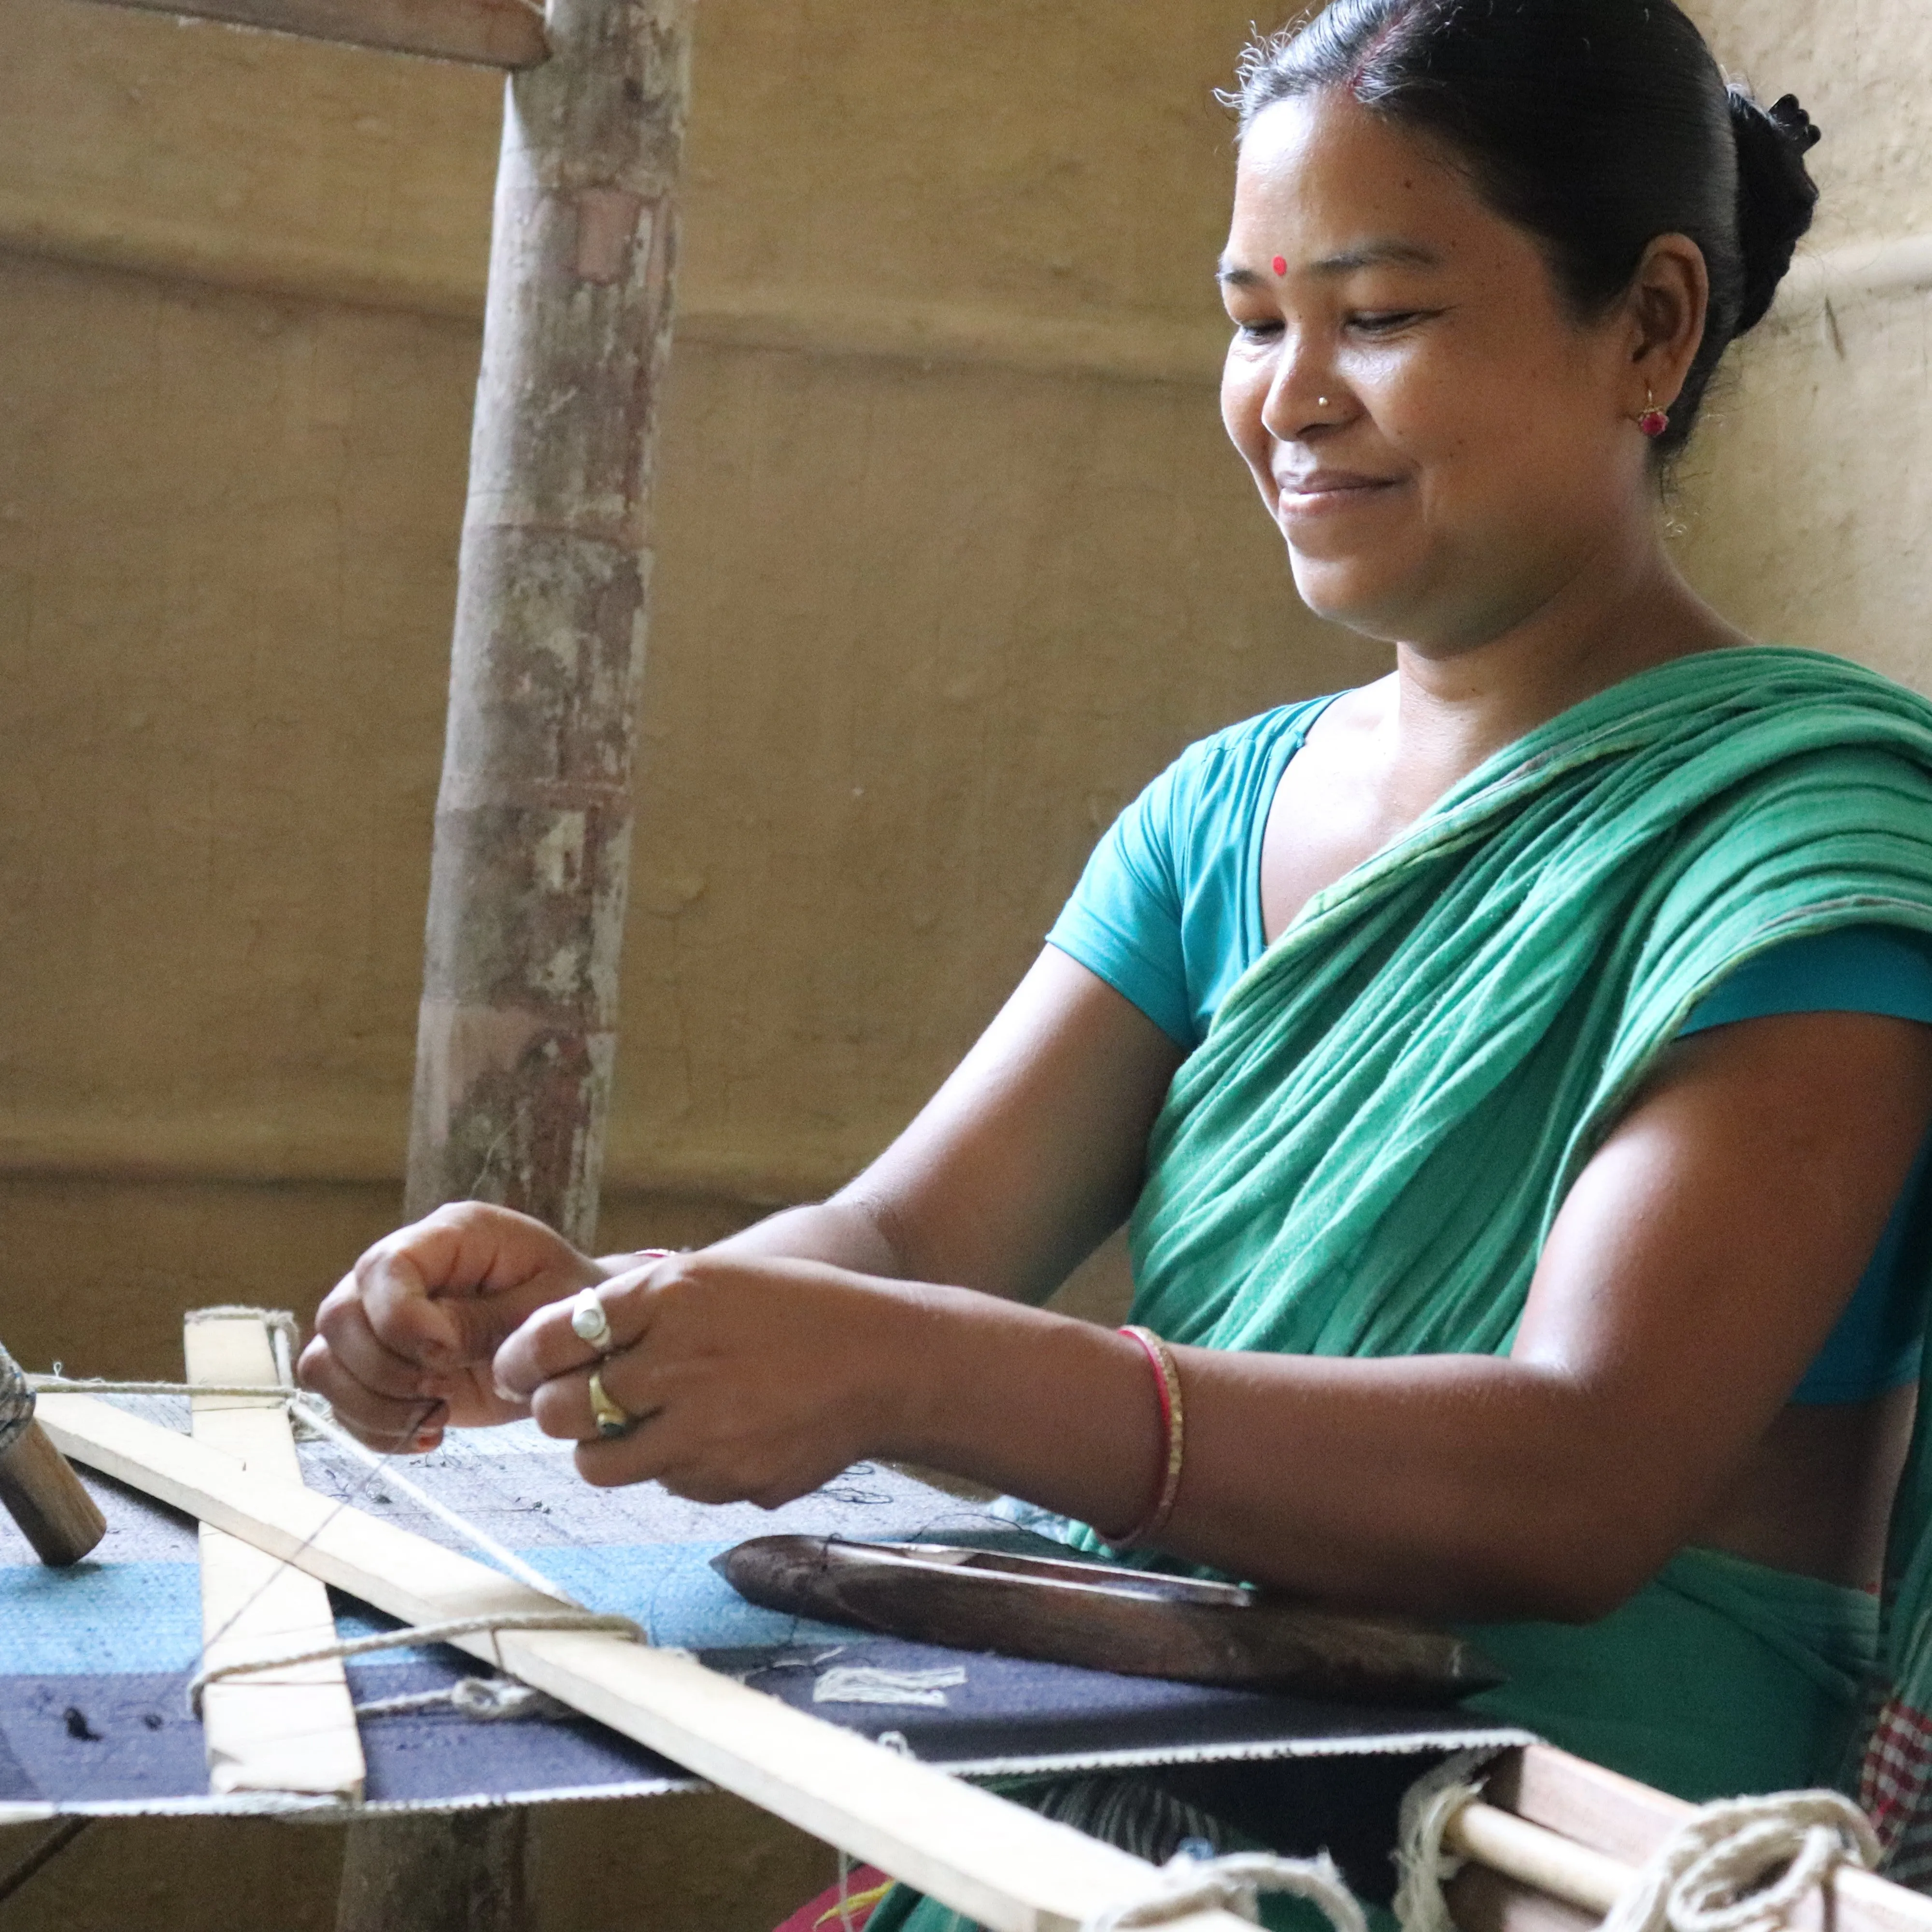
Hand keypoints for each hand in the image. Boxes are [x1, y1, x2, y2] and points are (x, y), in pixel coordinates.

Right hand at [299, 1202, 606, 1451]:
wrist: (578, 1341)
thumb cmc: (570, 1309)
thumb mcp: (549, 1308)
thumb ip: (486, 1320)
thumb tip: (428, 1347)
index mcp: (451, 1236)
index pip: (385, 1266)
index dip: (401, 1320)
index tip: (444, 1358)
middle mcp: (402, 1271)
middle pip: (338, 1314)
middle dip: (382, 1369)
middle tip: (439, 1393)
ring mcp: (381, 1318)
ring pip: (324, 1361)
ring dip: (372, 1405)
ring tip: (436, 1417)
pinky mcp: (380, 1366)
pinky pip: (338, 1401)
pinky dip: (374, 1429)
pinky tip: (429, 1433)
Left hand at [491, 1251, 920, 1505]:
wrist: (884, 1361)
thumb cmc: (792, 1309)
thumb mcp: (710, 1277)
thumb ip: (632, 1307)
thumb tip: (548, 1344)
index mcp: (671, 1299)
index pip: (549, 1339)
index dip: (521, 1359)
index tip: (522, 1369)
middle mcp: (679, 1366)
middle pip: (559, 1412)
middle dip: (555, 1411)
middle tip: (572, 1402)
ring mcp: (703, 1433)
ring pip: (599, 1464)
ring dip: (604, 1447)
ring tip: (641, 1422)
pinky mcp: (727, 1482)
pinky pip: (666, 1485)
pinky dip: (673, 1464)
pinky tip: (715, 1432)